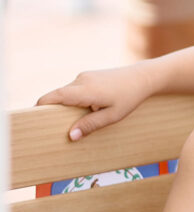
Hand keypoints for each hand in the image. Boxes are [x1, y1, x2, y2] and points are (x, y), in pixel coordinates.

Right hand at [37, 62, 154, 140]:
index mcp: (85, 90)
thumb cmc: (129, 98)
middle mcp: (81, 80)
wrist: (142, 77)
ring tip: (71, 121)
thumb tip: (71, 136)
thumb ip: (91, 125)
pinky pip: (74, 89)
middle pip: (58, 96)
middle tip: (49, 127)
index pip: (55, 96)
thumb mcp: (112, 116)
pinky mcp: (88, 76)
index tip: (33, 117)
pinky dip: (73, 100)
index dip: (41, 105)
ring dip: (65, 105)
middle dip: (52, 110)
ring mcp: (84, 76)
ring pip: (66, 92)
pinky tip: (84, 110)